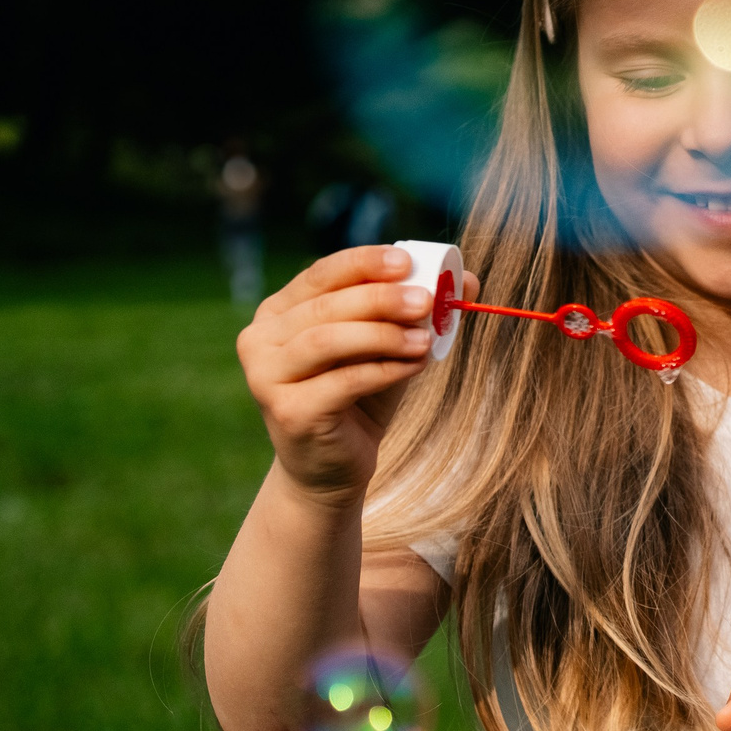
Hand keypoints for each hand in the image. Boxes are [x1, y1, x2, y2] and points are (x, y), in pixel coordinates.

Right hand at [236, 246, 466, 500]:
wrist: (332, 468)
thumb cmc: (358, 400)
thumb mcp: (387, 349)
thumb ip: (416, 315)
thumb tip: (470, 281)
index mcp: (279, 312)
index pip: (321, 275)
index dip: (364, 263)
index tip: (407, 262)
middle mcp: (261, 339)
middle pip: (325, 306)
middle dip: (380, 298)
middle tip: (427, 300)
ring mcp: (267, 376)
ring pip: (327, 340)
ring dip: (383, 334)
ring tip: (425, 339)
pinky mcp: (288, 411)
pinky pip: (341, 382)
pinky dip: (383, 370)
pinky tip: (415, 367)